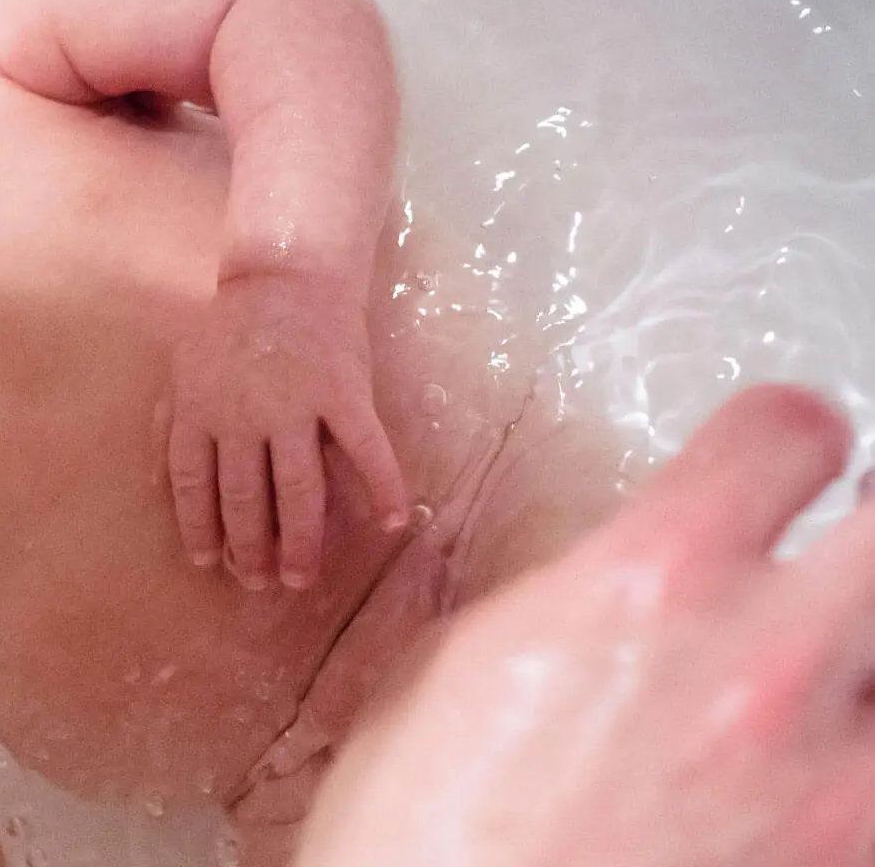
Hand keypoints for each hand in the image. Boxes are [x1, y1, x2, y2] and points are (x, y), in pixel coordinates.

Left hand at [166, 272, 407, 589]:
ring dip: (302, 541)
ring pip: (299, 489)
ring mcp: (296, 404)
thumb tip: (159, 482)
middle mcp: (243, 413)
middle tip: (258, 583)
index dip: (200, 526)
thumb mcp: (184, 368)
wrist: (287, 273)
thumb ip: (173, 421)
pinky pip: (366, 451)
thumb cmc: (232, 327)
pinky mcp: (344, 392)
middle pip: (246, 497)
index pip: (195, 483)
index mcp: (199, 407)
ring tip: (302, 578)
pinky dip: (384, 489)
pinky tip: (393, 523)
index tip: (208, 562)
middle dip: (251, 548)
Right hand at [299, 384, 874, 866]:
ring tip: (812, 674)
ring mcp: (832, 778)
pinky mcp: (849, 860)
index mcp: (648, 583)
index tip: (784, 448)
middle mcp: (764, 665)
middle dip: (866, 520)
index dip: (785, 430)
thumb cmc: (424, 840)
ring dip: (859, 649)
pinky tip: (804, 773)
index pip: (788, 432)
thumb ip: (574, 598)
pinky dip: (853, 764)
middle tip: (840, 532)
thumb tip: (622, 578)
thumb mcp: (462, 666)